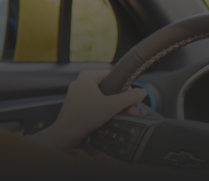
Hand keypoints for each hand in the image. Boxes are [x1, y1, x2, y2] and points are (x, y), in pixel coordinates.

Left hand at [30, 70, 146, 150]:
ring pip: (100, 96)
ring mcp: (76, 93)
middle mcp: (80, 82)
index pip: (112, 76)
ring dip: (111, 105)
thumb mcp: (112, 106)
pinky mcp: (75, 104)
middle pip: (107, 87)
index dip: (124, 87)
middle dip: (119, 99)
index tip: (130, 98)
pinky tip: (106, 117)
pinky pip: (92, 103)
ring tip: (117, 114)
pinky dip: (101, 109)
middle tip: (127, 109)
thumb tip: (142, 93)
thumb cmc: (83, 117)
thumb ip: (129, 98)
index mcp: (87, 76)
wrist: (67, 133)